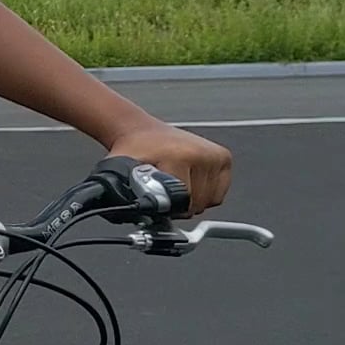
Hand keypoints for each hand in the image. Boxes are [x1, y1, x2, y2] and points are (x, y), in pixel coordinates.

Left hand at [103, 119, 231, 214]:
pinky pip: (218, 194)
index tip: (157, 200)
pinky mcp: (224, 158)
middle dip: (180, 206)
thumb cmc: (135, 150)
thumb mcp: (122, 171)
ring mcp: (215, 155)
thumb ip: (121, 192)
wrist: (142, 130)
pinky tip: (190, 183)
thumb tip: (122, 213)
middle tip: (165, 192)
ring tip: (176, 185)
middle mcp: (203, 154)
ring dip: (192, 201)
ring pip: (209, 202)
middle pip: (197, 204)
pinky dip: (206, 195)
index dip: (168, 209)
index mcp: (182, 156)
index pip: (183, 202)